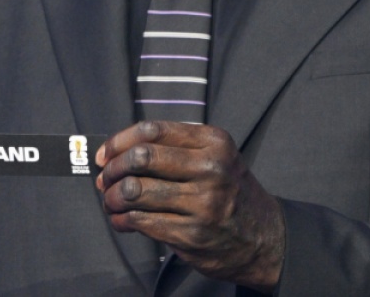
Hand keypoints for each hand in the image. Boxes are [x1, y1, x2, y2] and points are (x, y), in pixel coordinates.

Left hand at [96, 121, 284, 291]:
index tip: (104, 155)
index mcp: (214, 142)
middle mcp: (211, 169)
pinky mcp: (192, 235)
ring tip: (112, 202)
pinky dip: (122, 221)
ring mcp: (202, 203)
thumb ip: (173, 149)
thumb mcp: (215, 157)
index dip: (119, 142)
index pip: (152, 131)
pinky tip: (122, 221)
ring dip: (113, 198)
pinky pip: (141, 221)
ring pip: (135, 191)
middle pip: (141, 158)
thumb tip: (115, 155)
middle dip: (114, 170)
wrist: (264, 238)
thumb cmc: (229, 192)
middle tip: (105, 180)